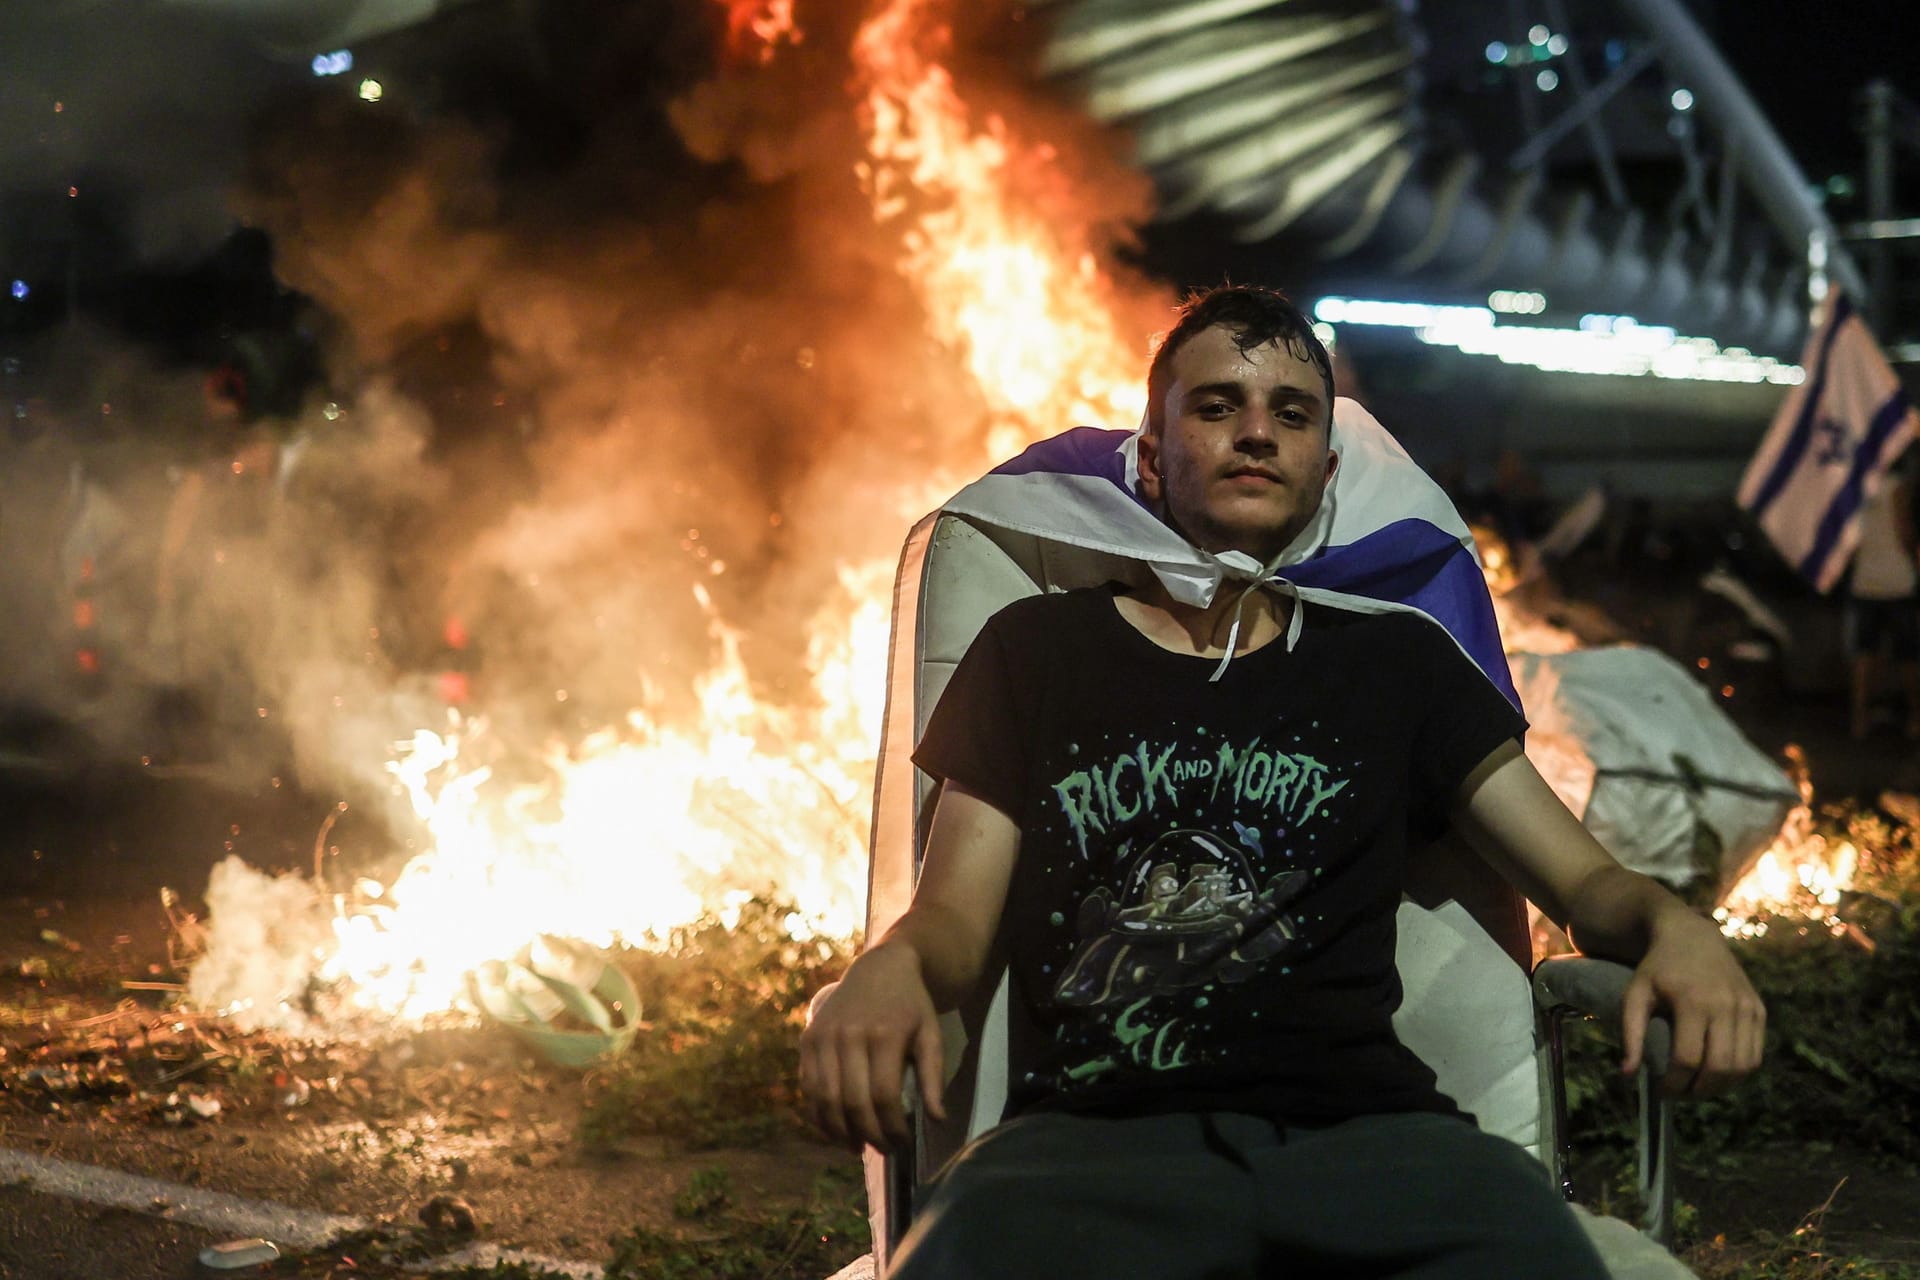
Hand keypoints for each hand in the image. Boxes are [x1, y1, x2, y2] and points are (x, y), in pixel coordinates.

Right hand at [798, 942, 946, 1153]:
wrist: (881, 967)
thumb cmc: (911, 1005)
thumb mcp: (930, 1035)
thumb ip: (933, 1078)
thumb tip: (938, 1121)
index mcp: (884, 1034)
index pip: (883, 1096)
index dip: (892, 1128)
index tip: (902, 1144)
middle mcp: (849, 1035)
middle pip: (852, 1102)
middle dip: (868, 1135)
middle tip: (883, 1150)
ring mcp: (823, 1036)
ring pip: (825, 1099)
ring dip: (839, 1132)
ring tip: (858, 1146)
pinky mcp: (808, 1039)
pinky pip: (808, 1086)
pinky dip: (818, 1114)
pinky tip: (835, 1129)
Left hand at [1620, 910, 1765, 1096]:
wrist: (1691, 936)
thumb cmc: (1657, 969)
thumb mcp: (1635, 995)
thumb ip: (1630, 1035)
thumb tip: (1627, 1076)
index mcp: (1693, 1001)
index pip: (1687, 1058)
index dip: (1674, 1083)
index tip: (1660, 1090)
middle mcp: (1726, 1005)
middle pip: (1719, 1068)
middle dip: (1699, 1090)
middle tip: (1681, 1094)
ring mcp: (1747, 1007)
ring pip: (1742, 1066)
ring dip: (1721, 1087)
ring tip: (1697, 1087)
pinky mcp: (1759, 1010)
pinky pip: (1755, 1055)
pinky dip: (1738, 1072)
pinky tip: (1716, 1073)